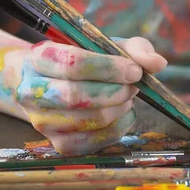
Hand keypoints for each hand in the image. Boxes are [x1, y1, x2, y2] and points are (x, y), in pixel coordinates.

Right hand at [8, 37, 167, 154]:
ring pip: (87, 120)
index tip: (134, 70)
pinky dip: (118, 127)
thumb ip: (133, 48)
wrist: (54, 85)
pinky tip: (123, 113)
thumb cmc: (85, 60)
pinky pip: (93, 142)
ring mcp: (42, 121)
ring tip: (127, 96)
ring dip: (118, 108)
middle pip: (75, 96)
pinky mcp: (59, 144)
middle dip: (114, 91)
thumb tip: (157, 63)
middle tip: (135, 84)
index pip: (71, 63)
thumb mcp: (104, 45)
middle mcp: (32, 91)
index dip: (108, 68)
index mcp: (39, 57)